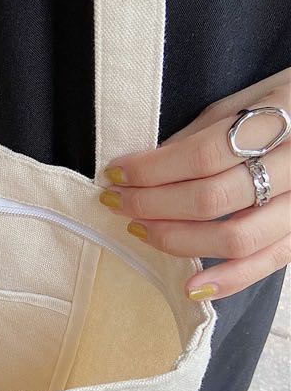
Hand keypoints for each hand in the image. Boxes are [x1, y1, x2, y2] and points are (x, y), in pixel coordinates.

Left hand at [99, 67, 290, 299]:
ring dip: (176, 240)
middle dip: (152, 204)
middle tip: (117, 201)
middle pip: (210, 199)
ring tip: (139, 229)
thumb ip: (199, 134)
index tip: (115, 173)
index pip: (202, 155)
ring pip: (235, 238)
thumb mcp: (243, 102)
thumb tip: (145, 167)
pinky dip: (228, 281)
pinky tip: (190, 289)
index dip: (151, 169)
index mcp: (282, 119)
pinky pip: (267, 264)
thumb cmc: (283, 105)